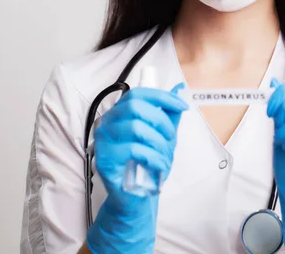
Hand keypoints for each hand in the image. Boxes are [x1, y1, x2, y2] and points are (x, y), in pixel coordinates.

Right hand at [86, 84, 187, 253]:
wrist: (136, 196)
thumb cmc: (146, 163)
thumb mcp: (162, 136)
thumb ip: (169, 113)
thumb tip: (179, 88)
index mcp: (119, 114)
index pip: (137, 94)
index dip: (162, 97)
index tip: (182, 106)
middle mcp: (107, 124)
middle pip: (135, 107)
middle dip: (161, 121)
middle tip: (172, 138)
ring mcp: (102, 142)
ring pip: (136, 128)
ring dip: (159, 143)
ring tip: (165, 157)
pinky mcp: (104, 160)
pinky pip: (133, 150)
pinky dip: (153, 157)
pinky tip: (158, 166)